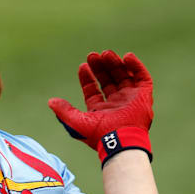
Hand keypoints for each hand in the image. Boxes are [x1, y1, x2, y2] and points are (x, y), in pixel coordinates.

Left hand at [48, 50, 153, 164]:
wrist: (120, 140)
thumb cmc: (97, 134)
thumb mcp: (75, 122)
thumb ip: (63, 111)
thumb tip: (51, 101)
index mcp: (100, 111)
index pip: (93, 90)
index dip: (87, 78)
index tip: (83, 66)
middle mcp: (116, 104)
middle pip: (108, 81)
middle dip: (101, 67)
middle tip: (93, 55)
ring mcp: (130, 100)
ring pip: (123, 77)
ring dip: (115, 64)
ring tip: (106, 54)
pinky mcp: (144, 96)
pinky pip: (142, 78)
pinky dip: (136, 66)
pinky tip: (127, 57)